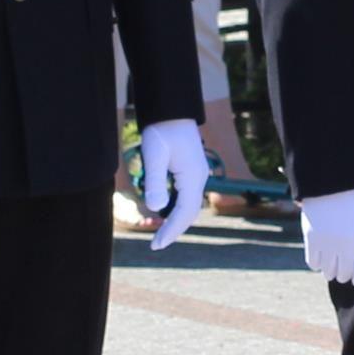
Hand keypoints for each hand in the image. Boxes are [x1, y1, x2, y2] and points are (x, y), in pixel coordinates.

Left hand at [136, 119, 209, 251]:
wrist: (172, 109)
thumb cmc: (161, 130)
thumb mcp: (154, 155)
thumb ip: (155, 181)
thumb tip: (156, 209)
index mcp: (193, 177)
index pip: (184, 213)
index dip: (170, 231)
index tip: (156, 245)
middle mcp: (199, 178)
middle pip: (189, 213)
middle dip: (173, 230)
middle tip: (155, 245)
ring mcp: (196, 175)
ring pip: (189, 206)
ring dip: (175, 221)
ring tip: (159, 234)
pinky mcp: (191, 171)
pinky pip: (186, 196)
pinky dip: (176, 209)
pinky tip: (164, 213)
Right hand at [299, 185, 353, 285]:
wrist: (333, 179)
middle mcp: (346, 246)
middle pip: (345, 274)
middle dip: (345, 274)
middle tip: (345, 270)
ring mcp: (328, 243)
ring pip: (328, 272)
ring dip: (331, 270)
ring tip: (332, 264)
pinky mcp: (311, 238)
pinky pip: (313, 263)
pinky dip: (317, 263)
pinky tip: (321, 256)